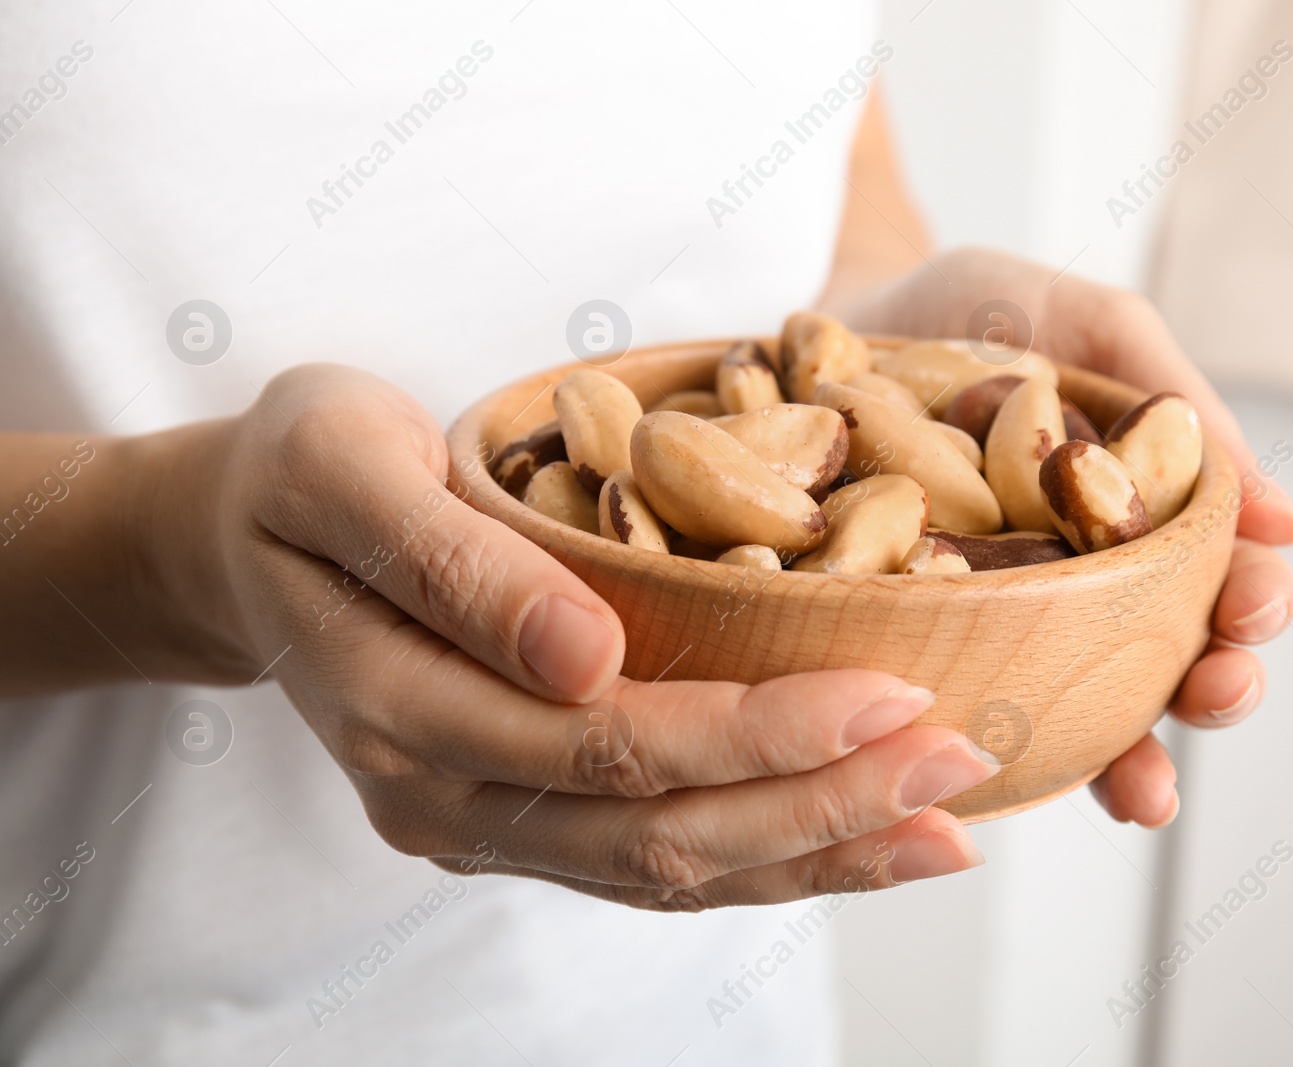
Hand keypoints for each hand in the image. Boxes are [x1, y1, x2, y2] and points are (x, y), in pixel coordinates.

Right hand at [168, 364, 995, 908]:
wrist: (242, 537)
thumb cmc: (299, 473)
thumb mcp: (344, 462)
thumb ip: (456, 563)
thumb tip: (585, 658)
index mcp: (402, 709)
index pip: (609, 745)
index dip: (758, 732)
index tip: (890, 690)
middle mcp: (445, 796)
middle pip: (658, 831)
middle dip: (823, 804)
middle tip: (961, 759)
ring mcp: (484, 823)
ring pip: (668, 872)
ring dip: (817, 852)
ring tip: (947, 826)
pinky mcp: (521, 818)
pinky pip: (653, 863)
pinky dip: (767, 858)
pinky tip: (862, 837)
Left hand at [842, 248, 1292, 826]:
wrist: (828, 320)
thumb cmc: (974, 311)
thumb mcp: (1086, 325)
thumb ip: (1178, 402)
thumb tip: (1285, 525)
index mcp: (1138, 518)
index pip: (1221, 579)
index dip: (1254, 605)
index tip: (1254, 610)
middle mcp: (1080, 585)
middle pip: (1169, 662)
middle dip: (1210, 691)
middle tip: (1215, 694)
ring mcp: (1000, 622)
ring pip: (1084, 712)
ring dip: (1129, 759)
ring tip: (1145, 794)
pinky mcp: (917, 642)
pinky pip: (962, 705)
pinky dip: (999, 752)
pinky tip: (1012, 782)